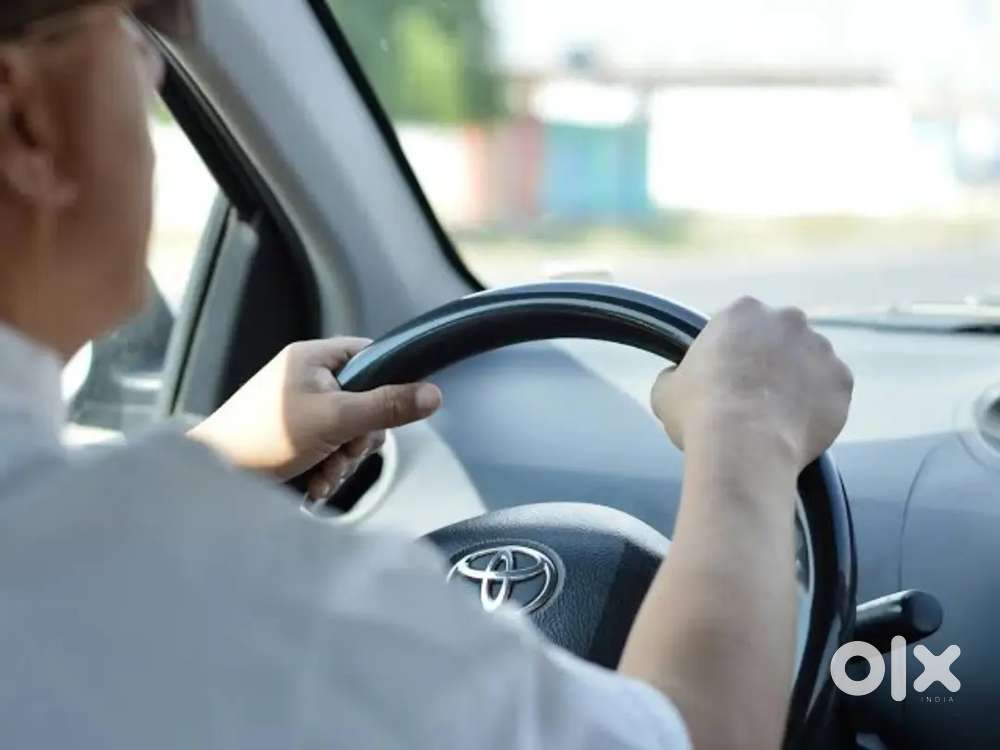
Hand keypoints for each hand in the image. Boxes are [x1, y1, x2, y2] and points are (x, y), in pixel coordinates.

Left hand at [189, 338, 441, 499]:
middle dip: (360, 438)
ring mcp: (301, 409)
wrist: (212, 478)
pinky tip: (314, 483)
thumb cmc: (262, 438)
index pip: (371, 356)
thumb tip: (433, 395)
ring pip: (350, 432)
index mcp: (313, 358)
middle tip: (343, 451)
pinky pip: (330, 449)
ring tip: (322, 474)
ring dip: (343, 460)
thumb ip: (386, 407)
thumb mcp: (335, 419)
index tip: (386, 412)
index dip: (387, 384)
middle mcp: (307, 378)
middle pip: (366, 402)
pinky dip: (328, 470)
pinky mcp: (295, 437)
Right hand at [650, 296, 852, 470]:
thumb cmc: (699, 412)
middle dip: (771, 359)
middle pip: (781, 336)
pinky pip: (831, 391)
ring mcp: (821, 348)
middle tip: (754, 395)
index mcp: (743, 311)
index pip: (740, 323)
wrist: (744, 446)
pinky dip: (819, 406)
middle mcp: (788, 320)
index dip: (733, 350)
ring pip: (810, 363)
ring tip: (778, 417)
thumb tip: (677, 379)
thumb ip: (676, 375)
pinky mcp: (842, 380)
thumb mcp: (665, 389)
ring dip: (799, 381)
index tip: (726, 375)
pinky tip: (798, 427)